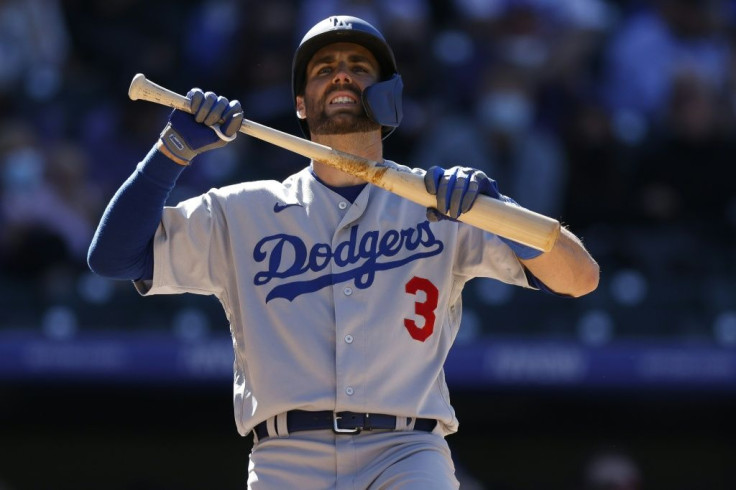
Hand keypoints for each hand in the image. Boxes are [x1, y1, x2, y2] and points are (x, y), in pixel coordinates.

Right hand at [159, 88, 243, 163]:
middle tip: (207, 124)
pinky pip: (198, 93)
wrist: (182, 140)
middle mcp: (218, 107)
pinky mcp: (193, 97)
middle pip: (223, 101)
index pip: (235, 106)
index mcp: (227, 116)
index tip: (222, 121)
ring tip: (198, 121)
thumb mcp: (220, 139)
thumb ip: (231, 127)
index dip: (229, 111)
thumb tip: (239, 114)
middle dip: (214, 114)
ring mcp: (206, 101)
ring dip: (204, 111)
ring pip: (210, 96)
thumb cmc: (203, 141)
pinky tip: (191, 112)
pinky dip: (195, 103)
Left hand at [423, 165, 542, 259]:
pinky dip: (468, 199)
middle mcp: (456, 172)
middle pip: (446, 179)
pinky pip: (473, 186)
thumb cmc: (462, 208)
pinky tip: (465, 209)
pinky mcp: (482, 178)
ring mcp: (469, 173)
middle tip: (444, 212)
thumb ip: (437, 214)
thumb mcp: (448, 213)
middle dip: (443, 197)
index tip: (431, 193)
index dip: (430, 179)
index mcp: (445, 176)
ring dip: (455, 200)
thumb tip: (430, 214)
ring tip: (455, 214)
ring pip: (459, 183)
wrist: (487, 211)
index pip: (434, 172)